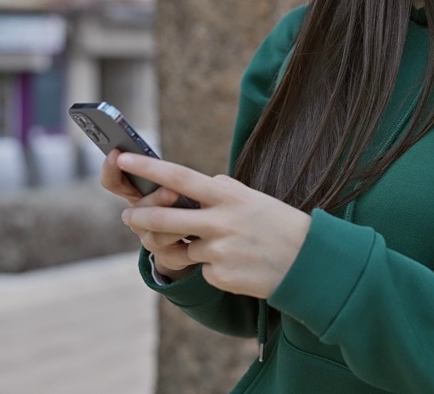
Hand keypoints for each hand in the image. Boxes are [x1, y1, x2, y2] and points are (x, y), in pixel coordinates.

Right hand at [100, 150, 194, 279]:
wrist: (201, 235)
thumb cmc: (189, 200)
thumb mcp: (183, 184)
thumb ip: (178, 179)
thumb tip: (189, 181)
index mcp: (138, 193)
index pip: (114, 182)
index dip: (111, 169)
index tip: (117, 153)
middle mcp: (138, 218)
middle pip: (137, 210)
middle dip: (155, 200)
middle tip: (172, 191)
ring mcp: (150, 238)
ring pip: (154, 234)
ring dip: (174, 224)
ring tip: (192, 215)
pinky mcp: (167, 257)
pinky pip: (173, 253)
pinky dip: (186, 243)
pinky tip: (199, 234)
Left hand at [116, 153, 311, 299]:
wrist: (307, 264)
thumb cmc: (279, 226)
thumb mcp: (254, 198)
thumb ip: (225, 190)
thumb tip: (203, 182)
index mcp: (228, 196)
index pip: (180, 177)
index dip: (148, 167)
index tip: (125, 157)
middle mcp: (220, 222)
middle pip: (164, 219)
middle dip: (139, 218)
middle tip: (127, 217)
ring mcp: (219, 251)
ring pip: (183, 248)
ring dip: (192, 248)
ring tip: (224, 247)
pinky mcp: (220, 276)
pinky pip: (203, 270)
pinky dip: (214, 268)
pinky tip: (239, 265)